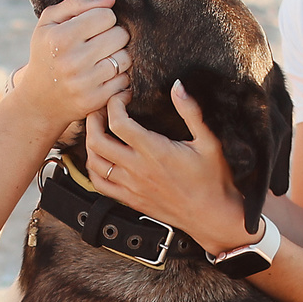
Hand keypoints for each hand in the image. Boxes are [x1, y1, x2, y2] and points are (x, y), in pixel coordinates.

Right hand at [10, 0, 123, 130]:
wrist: (38, 99)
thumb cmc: (47, 52)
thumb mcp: (49, 22)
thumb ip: (77, 3)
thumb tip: (111, 0)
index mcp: (61, 38)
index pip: (106, 15)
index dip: (102, 18)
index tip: (93, 26)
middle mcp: (72, 61)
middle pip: (120, 35)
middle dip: (113, 35)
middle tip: (100, 42)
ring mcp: (84, 83)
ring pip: (125, 58)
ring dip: (118, 55)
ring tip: (103, 58)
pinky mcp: (94, 101)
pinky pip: (125, 81)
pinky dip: (118, 76)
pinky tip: (104, 75)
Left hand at [85, 80, 255, 255]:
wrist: (211, 215)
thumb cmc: (212, 179)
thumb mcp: (208, 141)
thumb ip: (190, 111)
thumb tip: (177, 86)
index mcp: (155, 151)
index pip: (119, 122)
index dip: (114, 104)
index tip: (123, 97)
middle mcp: (137, 169)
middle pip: (97, 140)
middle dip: (93, 119)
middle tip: (100, 109)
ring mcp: (131, 186)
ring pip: (94, 162)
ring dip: (90, 142)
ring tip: (98, 130)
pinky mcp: (130, 200)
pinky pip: (99, 184)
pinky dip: (93, 168)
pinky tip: (100, 158)